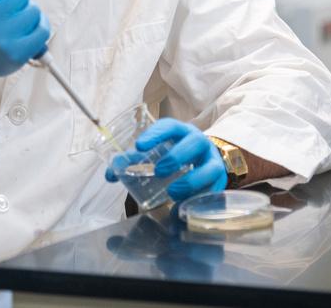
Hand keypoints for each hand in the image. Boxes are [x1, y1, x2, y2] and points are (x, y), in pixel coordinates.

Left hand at [104, 118, 227, 201]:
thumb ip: (132, 162)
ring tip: (172, 191)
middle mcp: (198, 142)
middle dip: (176, 156)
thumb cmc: (174, 154)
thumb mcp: (155, 153)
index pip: (169, 126)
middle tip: (158, 170)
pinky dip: (201, 196)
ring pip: (209, 167)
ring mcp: (212, 160)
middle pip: (193, 142)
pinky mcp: (219, 180)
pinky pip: (216, 188)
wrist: (204, 160)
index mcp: (179, 132)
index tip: (139, 146)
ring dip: (190, 180)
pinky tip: (187, 204)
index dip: (155, 134)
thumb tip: (110, 173)